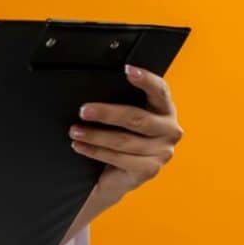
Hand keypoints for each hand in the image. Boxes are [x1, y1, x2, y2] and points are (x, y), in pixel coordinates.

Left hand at [69, 65, 183, 207]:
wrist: (119, 174)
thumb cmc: (121, 139)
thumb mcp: (123, 118)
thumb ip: (120, 103)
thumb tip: (94, 91)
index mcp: (164, 110)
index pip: (160, 90)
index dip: (146, 80)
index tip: (127, 70)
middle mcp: (169, 130)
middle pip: (136, 118)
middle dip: (106, 114)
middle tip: (83, 111)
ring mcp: (162, 152)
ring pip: (124, 141)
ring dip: (95, 136)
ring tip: (75, 131)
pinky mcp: (149, 170)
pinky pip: (119, 158)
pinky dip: (96, 151)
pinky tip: (80, 146)